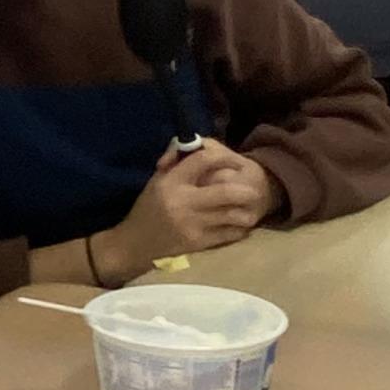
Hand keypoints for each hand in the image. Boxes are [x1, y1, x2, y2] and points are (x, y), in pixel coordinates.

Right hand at [111, 144, 274, 269]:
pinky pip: (228, 234)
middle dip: (246, 190)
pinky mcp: (197, 244)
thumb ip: (177, 162)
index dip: (225, 158)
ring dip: (246, 212)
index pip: (203, 160)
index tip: (237, 162)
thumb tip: (198, 145)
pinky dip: (239, 229)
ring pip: (231, 215)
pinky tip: (239, 226)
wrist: (134, 244)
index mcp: (171, 182)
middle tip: (255, 190)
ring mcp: (192, 225)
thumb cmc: (148, 208)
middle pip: (225, 191)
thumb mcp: (157, 180)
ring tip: (252, 209)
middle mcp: (182, 202)